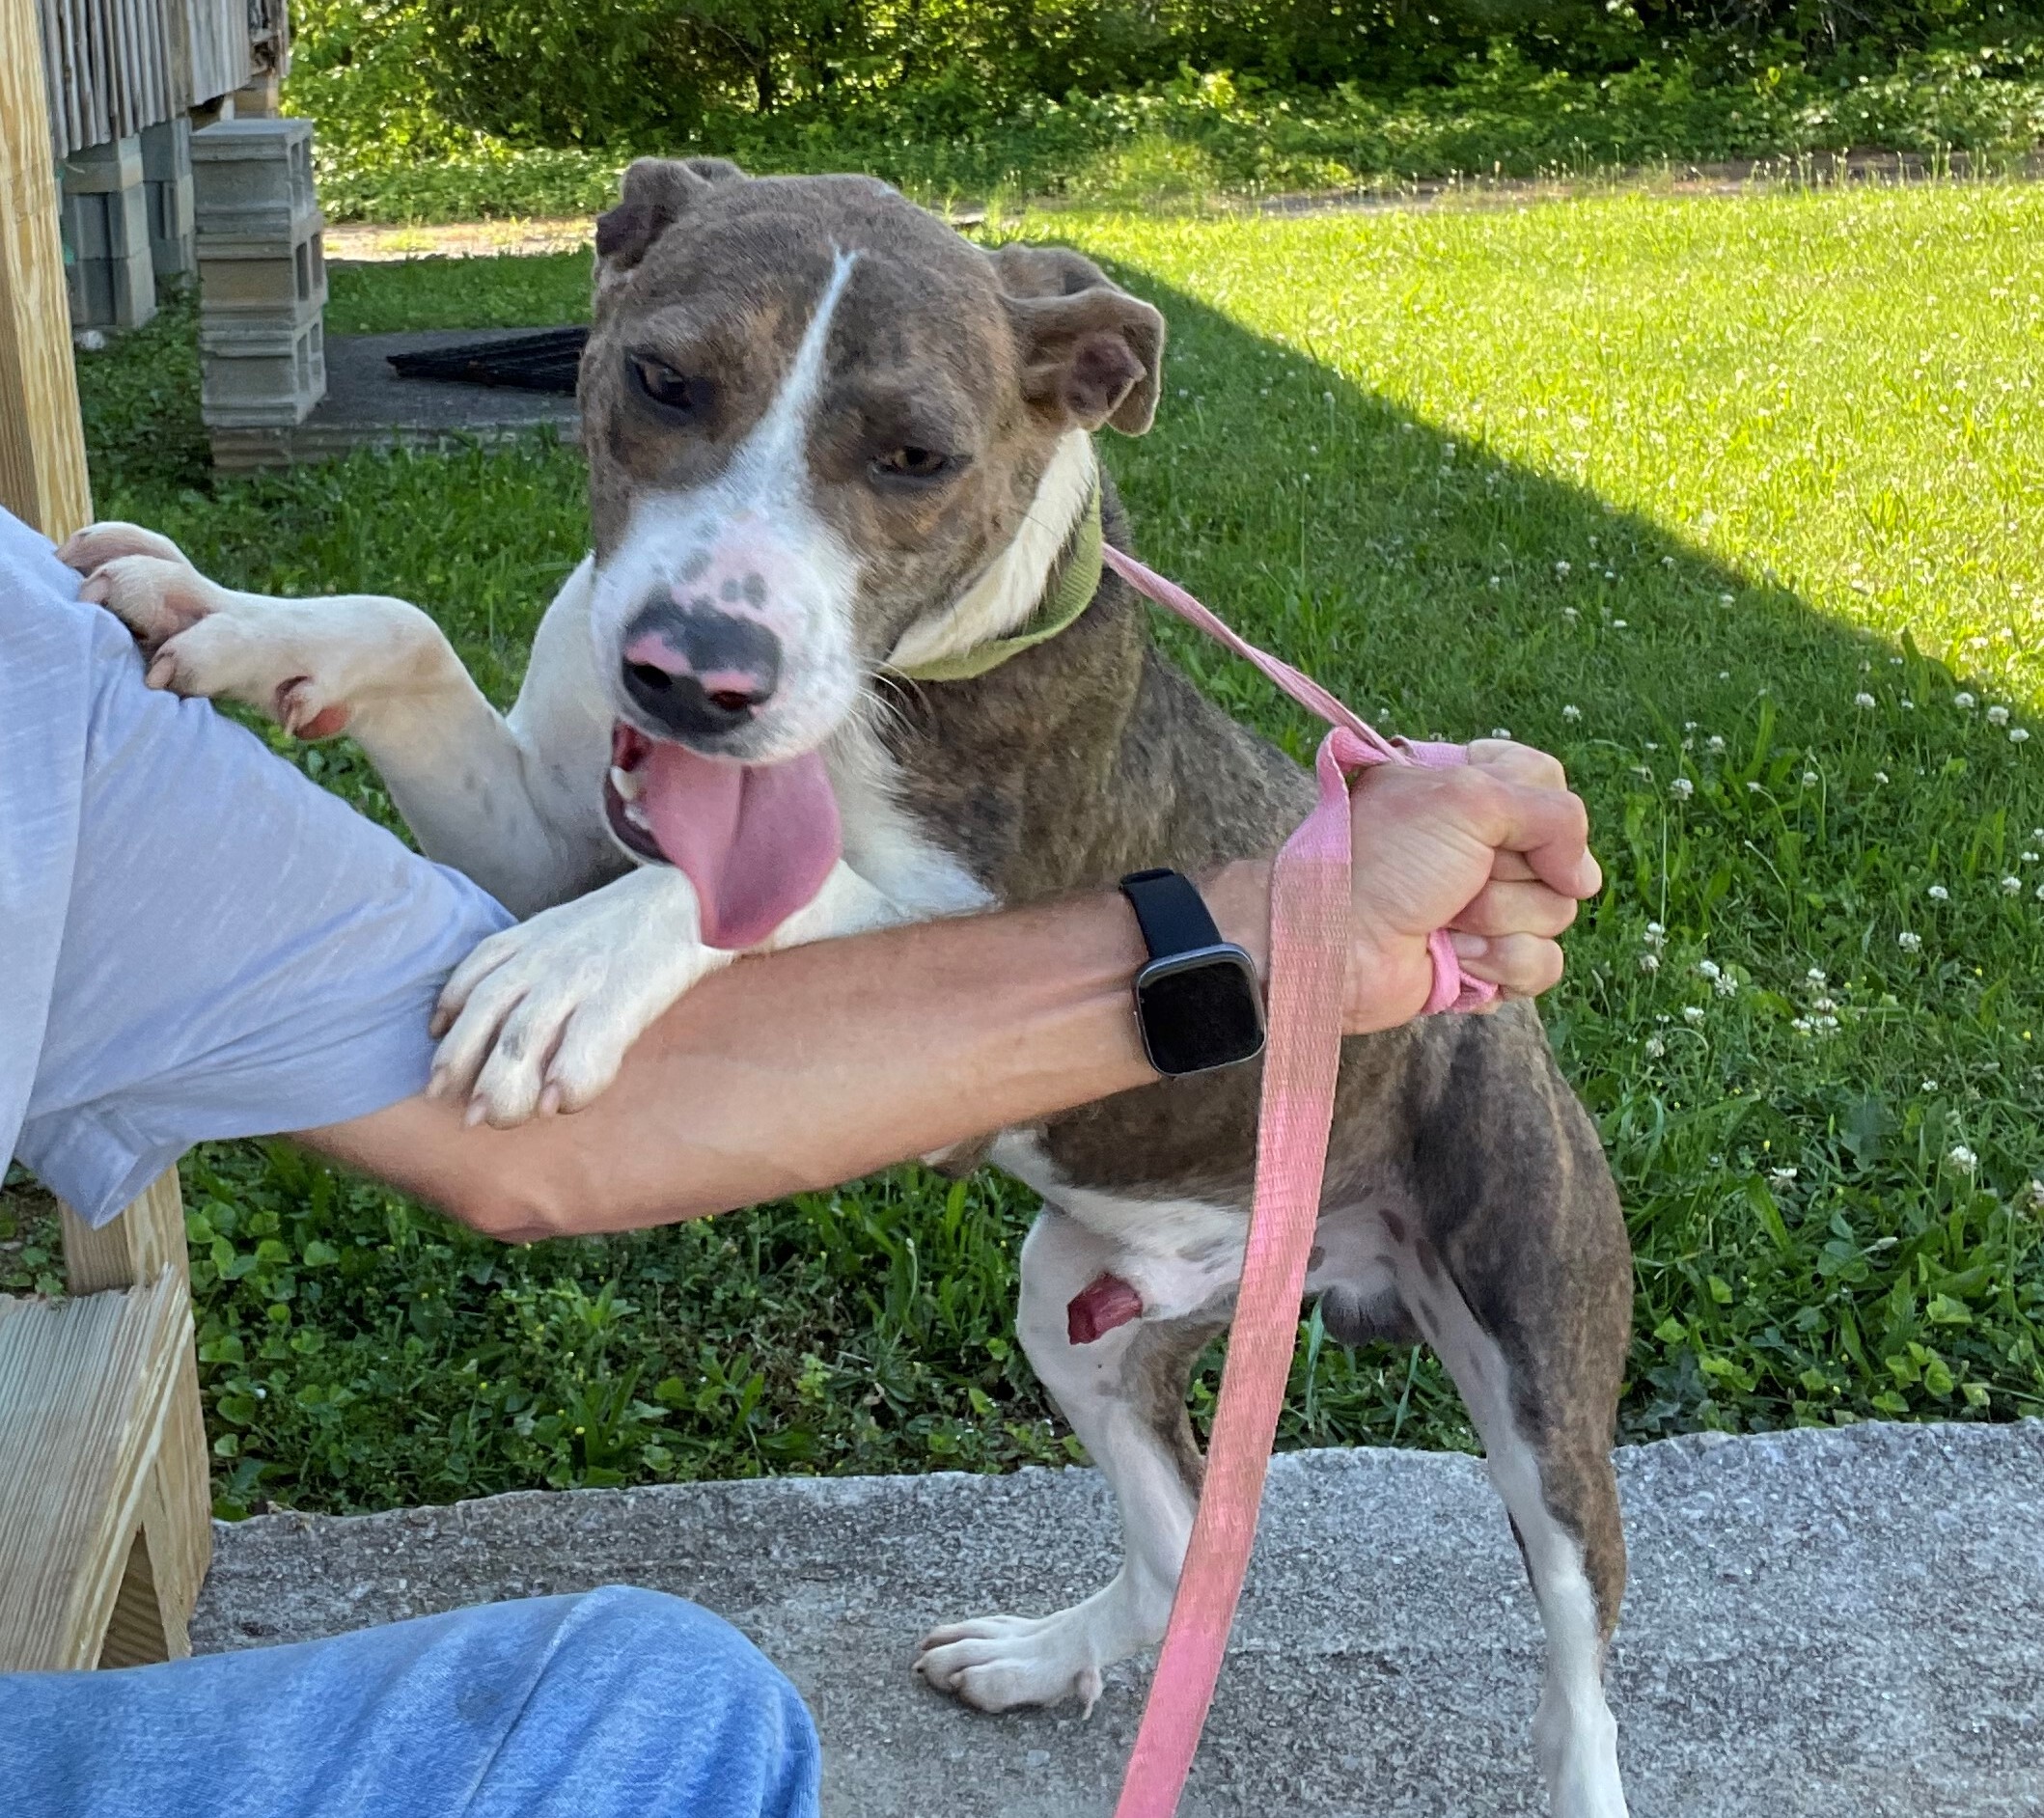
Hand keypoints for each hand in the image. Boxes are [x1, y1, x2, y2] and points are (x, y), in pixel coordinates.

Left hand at [1341, 739, 1599, 1032]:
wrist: (1332, 943)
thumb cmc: (1385, 861)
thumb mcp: (1467, 800)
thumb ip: (1551, 813)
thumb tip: (1584, 879)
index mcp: (1468, 791)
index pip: (1548, 784)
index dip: (1538, 809)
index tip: (1493, 821)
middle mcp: (1481, 847)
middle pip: (1561, 855)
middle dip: (1513, 874)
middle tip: (1457, 879)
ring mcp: (1486, 907)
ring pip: (1557, 914)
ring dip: (1501, 921)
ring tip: (1446, 922)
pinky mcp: (1487, 962)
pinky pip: (1542, 965)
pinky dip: (1500, 963)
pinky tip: (1457, 958)